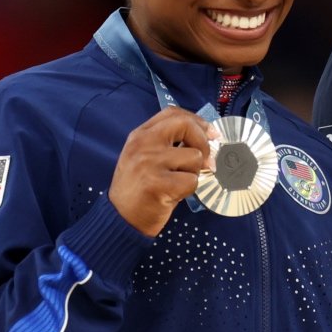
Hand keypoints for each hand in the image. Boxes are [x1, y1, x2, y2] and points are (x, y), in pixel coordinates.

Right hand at [108, 107, 215, 235]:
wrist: (121, 217)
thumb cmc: (139, 187)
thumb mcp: (145, 156)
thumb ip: (168, 143)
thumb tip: (208, 137)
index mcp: (140, 135)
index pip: (173, 113)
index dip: (197, 120)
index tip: (211, 133)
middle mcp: (143, 144)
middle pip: (185, 125)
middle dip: (203, 141)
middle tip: (206, 159)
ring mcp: (149, 163)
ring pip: (194, 157)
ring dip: (194, 172)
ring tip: (178, 182)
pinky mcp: (158, 184)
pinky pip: (192, 181)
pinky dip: (189, 190)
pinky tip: (175, 195)